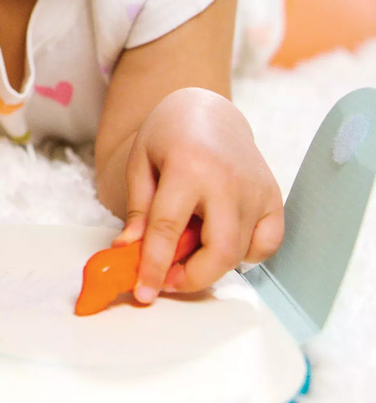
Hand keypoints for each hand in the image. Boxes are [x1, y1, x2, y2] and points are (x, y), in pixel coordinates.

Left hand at [116, 88, 282, 302]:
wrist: (208, 110)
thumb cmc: (168, 135)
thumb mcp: (140, 163)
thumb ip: (138, 209)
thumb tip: (128, 250)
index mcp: (188, 168)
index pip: (168, 230)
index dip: (153, 266)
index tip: (143, 292)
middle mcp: (228, 182)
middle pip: (219, 252)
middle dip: (191, 278)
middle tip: (167, 279)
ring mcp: (256, 191)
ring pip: (241, 253)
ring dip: (211, 266)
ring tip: (187, 249)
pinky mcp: (273, 198)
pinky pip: (267, 245)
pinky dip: (245, 255)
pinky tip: (219, 241)